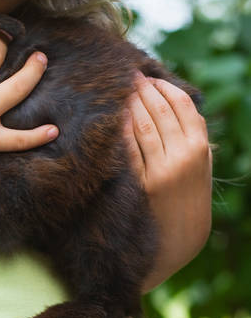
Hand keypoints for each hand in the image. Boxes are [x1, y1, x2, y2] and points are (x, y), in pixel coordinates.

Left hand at [124, 73, 211, 291]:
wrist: (178, 241)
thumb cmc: (189, 201)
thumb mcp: (202, 170)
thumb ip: (195, 141)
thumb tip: (179, 107)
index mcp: (201, 149)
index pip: (182, 106)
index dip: (165, 87)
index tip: (151, 78)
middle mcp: (182, 156)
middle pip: (160, 110)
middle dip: (143, 89)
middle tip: (129, 76)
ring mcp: (160, 169)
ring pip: (143, 125)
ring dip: (130, 103)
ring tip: (121, 90)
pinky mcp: (141, 182)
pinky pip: (128, 147)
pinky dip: (121, 128)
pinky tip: (114, 117)